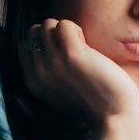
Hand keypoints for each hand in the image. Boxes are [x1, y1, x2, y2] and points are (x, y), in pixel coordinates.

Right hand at [18, 19, 138, 139]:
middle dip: (52, 32)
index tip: (61, 52)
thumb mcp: (59, 92)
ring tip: (81, 46)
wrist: (114, 115)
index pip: (24, 45)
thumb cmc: (94, 102)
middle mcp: (38, 72)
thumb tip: (49, 45)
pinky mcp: (71, 54)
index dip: (43, 42)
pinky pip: (65, 24)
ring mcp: (53, 62)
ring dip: (66, 30)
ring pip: (48, 24)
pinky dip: (76, 29)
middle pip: (34, 31)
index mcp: (33, 82)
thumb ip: (48, 73)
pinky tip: (87, 44)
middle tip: (72, 47)